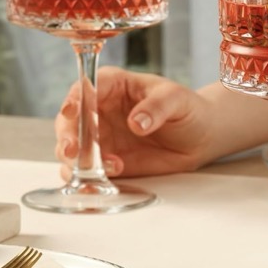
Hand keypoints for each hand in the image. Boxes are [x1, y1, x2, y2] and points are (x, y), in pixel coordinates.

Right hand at [55, 66, 212, 178]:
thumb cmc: (187, 108)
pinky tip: (100, 183)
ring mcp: (100, 138)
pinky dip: (86, 180)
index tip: (72, 112)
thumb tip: (136, 123)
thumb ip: (157, 107)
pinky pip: (86, 172)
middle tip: (73, 151)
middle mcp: (99, 111)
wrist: (200, 136)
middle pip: (69, 121)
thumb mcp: (177, 99)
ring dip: (76, 162)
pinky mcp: (106, 162)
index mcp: (112, 85)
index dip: (75, 99)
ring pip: (72, 150)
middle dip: (67, 136)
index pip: (86, 88)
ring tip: (103, 169)